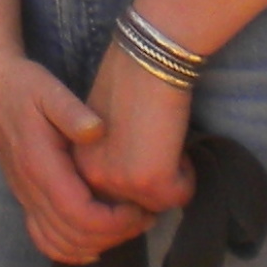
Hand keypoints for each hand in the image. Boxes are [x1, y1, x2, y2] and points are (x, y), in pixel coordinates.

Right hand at [0, 49, 150, 262]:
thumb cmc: (22, 85)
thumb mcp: (49, 90)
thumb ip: (72, 112)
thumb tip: (97, 130)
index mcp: (39, 166)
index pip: (80, 215)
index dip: (114, 221)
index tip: (140, 207)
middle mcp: (29, 189)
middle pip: (74, 236)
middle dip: (114, 234)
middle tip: (144, 216)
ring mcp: (25, 197)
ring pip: (59, 243)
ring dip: (96, 243)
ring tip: (125, 225)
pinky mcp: (25, 198)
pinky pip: (45, 239)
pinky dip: (70, 249)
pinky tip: (93, 242)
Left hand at [77, 45, 201, 215]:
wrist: (148, 57)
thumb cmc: (132, 82)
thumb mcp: (105, 127)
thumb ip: (108, 158)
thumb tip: (130, 187)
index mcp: (78, 162)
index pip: (108, 201)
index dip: (134, 185)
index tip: (146, 161)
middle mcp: (92, 176)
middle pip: (133, 208)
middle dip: (153, 187)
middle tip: (159, 151)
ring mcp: (120, 180)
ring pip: (158, 204)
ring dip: (171, 180)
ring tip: (165, 142)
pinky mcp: (151, 180)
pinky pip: (179, 196)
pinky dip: (187, 175)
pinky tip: (176, 143)